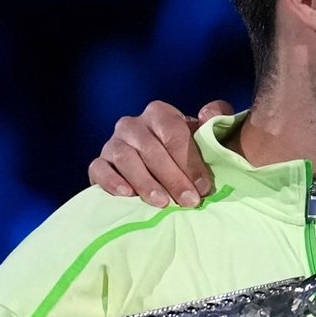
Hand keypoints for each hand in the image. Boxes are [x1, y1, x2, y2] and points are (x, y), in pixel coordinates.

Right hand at [90, 99, 230, 206]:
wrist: (159, 170)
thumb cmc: (186, 153)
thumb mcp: (204, 134)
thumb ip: (216, 117)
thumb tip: (206, 114)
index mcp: (159, 114)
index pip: (173, 132)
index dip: (189, 160)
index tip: (203, 186)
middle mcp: (132, 125)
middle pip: (151, 149)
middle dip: (172, 177)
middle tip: (188, 201)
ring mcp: (113, 143)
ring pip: (126, 159)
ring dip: (145, 182)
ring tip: (162, 203)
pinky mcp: (99, 163)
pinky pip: (99, 169)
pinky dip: (112, 181)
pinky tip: (127, 194)